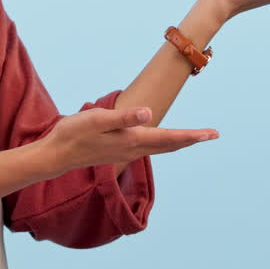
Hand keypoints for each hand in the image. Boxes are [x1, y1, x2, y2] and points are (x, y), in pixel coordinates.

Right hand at [38, 106, 218, 175]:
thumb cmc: (74, 133)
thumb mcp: (97, 119)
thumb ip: (124, 117)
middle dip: (191, 139)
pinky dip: (163, 143)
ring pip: (160, 147)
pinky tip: (162, 140)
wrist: (56, 155)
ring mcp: (126, 152)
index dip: (192, 135)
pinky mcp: (119, 150)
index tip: (212, 134)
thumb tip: (149, 113)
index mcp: (132, 140)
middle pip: (169, 145)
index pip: (169, 138)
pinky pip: (149, 147)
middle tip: (212, 134)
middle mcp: (133, 149)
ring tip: (194, 137)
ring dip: (178, 141)